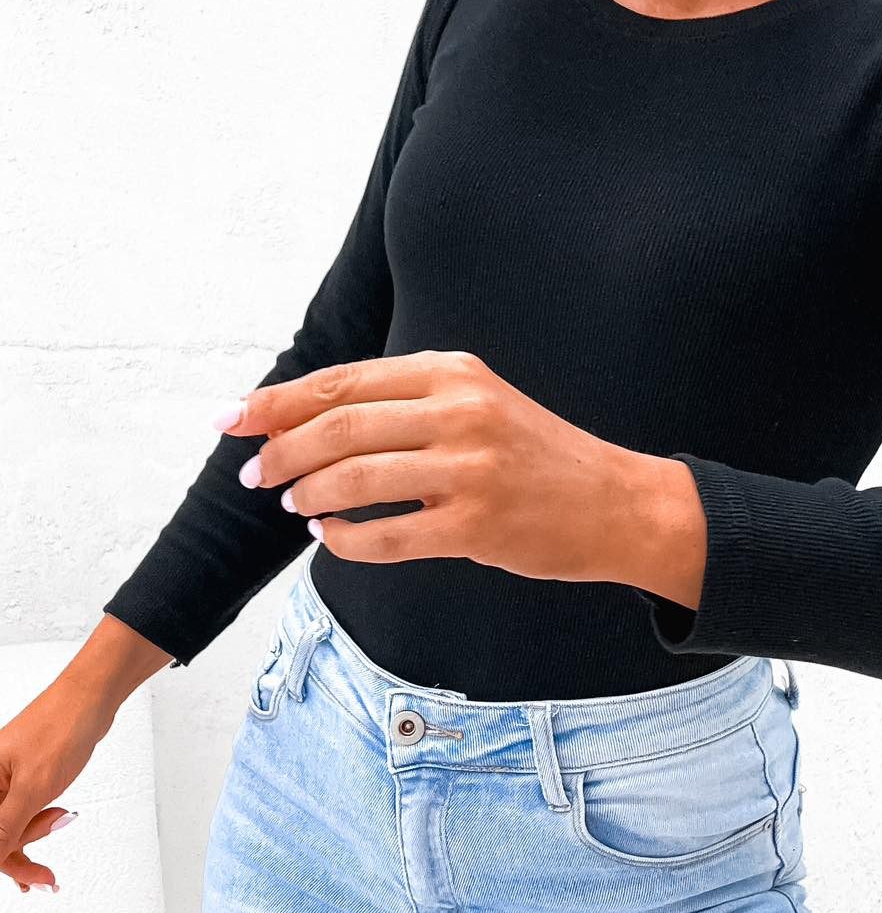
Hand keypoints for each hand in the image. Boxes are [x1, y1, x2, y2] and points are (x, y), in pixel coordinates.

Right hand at [0, 681, 104, 893]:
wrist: (90, 698)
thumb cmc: (60, 729)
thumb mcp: (33, 787)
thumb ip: (5, 827)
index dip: (5, 862)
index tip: (29, 882)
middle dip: (21, 851)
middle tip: (48, 873)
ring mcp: (3, 781)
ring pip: (7, 828)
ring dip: (33, 837)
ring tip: (61, 824)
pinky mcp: (21, 780)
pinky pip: (21, 813)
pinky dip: (37, 825)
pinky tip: (53, 826)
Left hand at [220, 350, 660, 584]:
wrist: (615, 503)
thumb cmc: (534, 456)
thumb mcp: (476, 403)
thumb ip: (404, 404)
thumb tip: (306, 421)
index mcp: (453, 372)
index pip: (343, 382)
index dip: (277, 402)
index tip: (234, 420)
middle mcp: (460, 412)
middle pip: (338, 427)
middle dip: (281, 452)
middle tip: (254, 474)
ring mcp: (469, 470)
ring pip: (354, 480)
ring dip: (308, 494)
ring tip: (293, 503)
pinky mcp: (476, 527)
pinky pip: (385, 537)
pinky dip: (344, 540)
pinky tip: (332, 536)